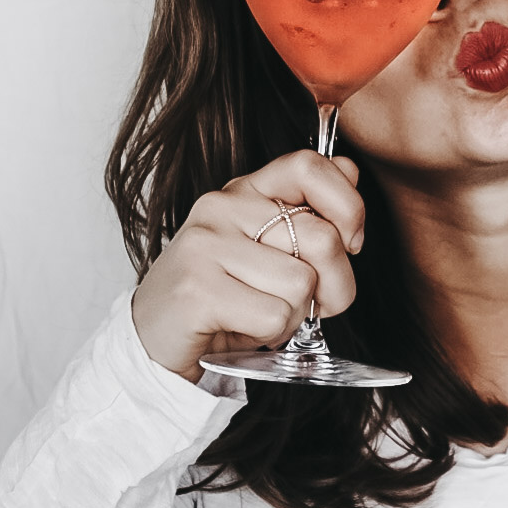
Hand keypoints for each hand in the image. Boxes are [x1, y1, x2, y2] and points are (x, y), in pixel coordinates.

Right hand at [131, 151, 364, 382]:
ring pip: (302, 284)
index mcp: (244, 190)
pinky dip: (270, 333)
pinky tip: (242, 327)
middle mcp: (222, 206)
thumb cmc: (226, 295)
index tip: (350, 243)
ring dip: (293, 315)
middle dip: (333, 285)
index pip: (310, 166)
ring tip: (258, 313)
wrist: (156, 341)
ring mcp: (205, 245)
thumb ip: (311, 213)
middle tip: (301, 303)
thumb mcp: (272, 248)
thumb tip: (351, 172)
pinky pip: (275, 315)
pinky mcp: (197, 289)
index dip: (348, 206)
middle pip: (322, 238)